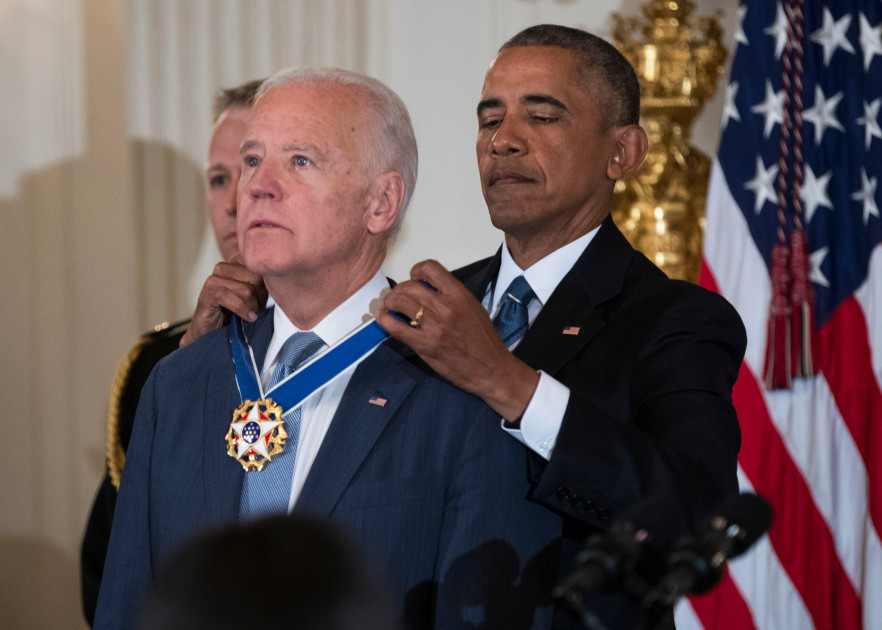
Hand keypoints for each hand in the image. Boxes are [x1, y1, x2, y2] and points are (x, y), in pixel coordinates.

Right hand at [179, 257, 267, 346]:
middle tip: (260, 308)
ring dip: (252, 305)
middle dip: (261, 296)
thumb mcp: (254, 296)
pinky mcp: (207, 294)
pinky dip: (242, 309)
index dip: (268, 284)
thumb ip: (263, 285)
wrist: (211, 334)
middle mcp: (223, 268)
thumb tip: (282, 284)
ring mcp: (213, 280)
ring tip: (253, 314)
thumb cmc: (235, 314)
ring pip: (245, 288)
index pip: (260, 265)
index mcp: (236, 264)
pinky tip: (249, 318)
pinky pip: (228, 296)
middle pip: (255, 276)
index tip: (268, 298)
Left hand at [377, 260, 538, 420]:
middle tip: (399, 298)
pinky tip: (384, 318)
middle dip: (400, 290)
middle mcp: (444, 306)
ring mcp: (433, 326)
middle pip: (409, 286)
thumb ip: (451, 296)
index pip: (430, 268)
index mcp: (459, 295)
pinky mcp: (423, 344)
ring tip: (391, 307)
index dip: (417, 271)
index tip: (415, 280)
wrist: (490, 368)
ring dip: (390, 301)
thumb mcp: (472, 307)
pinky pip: (395, 326)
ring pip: (399, 301)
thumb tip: (427, 290)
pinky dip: (384, 319)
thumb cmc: (484, 339)